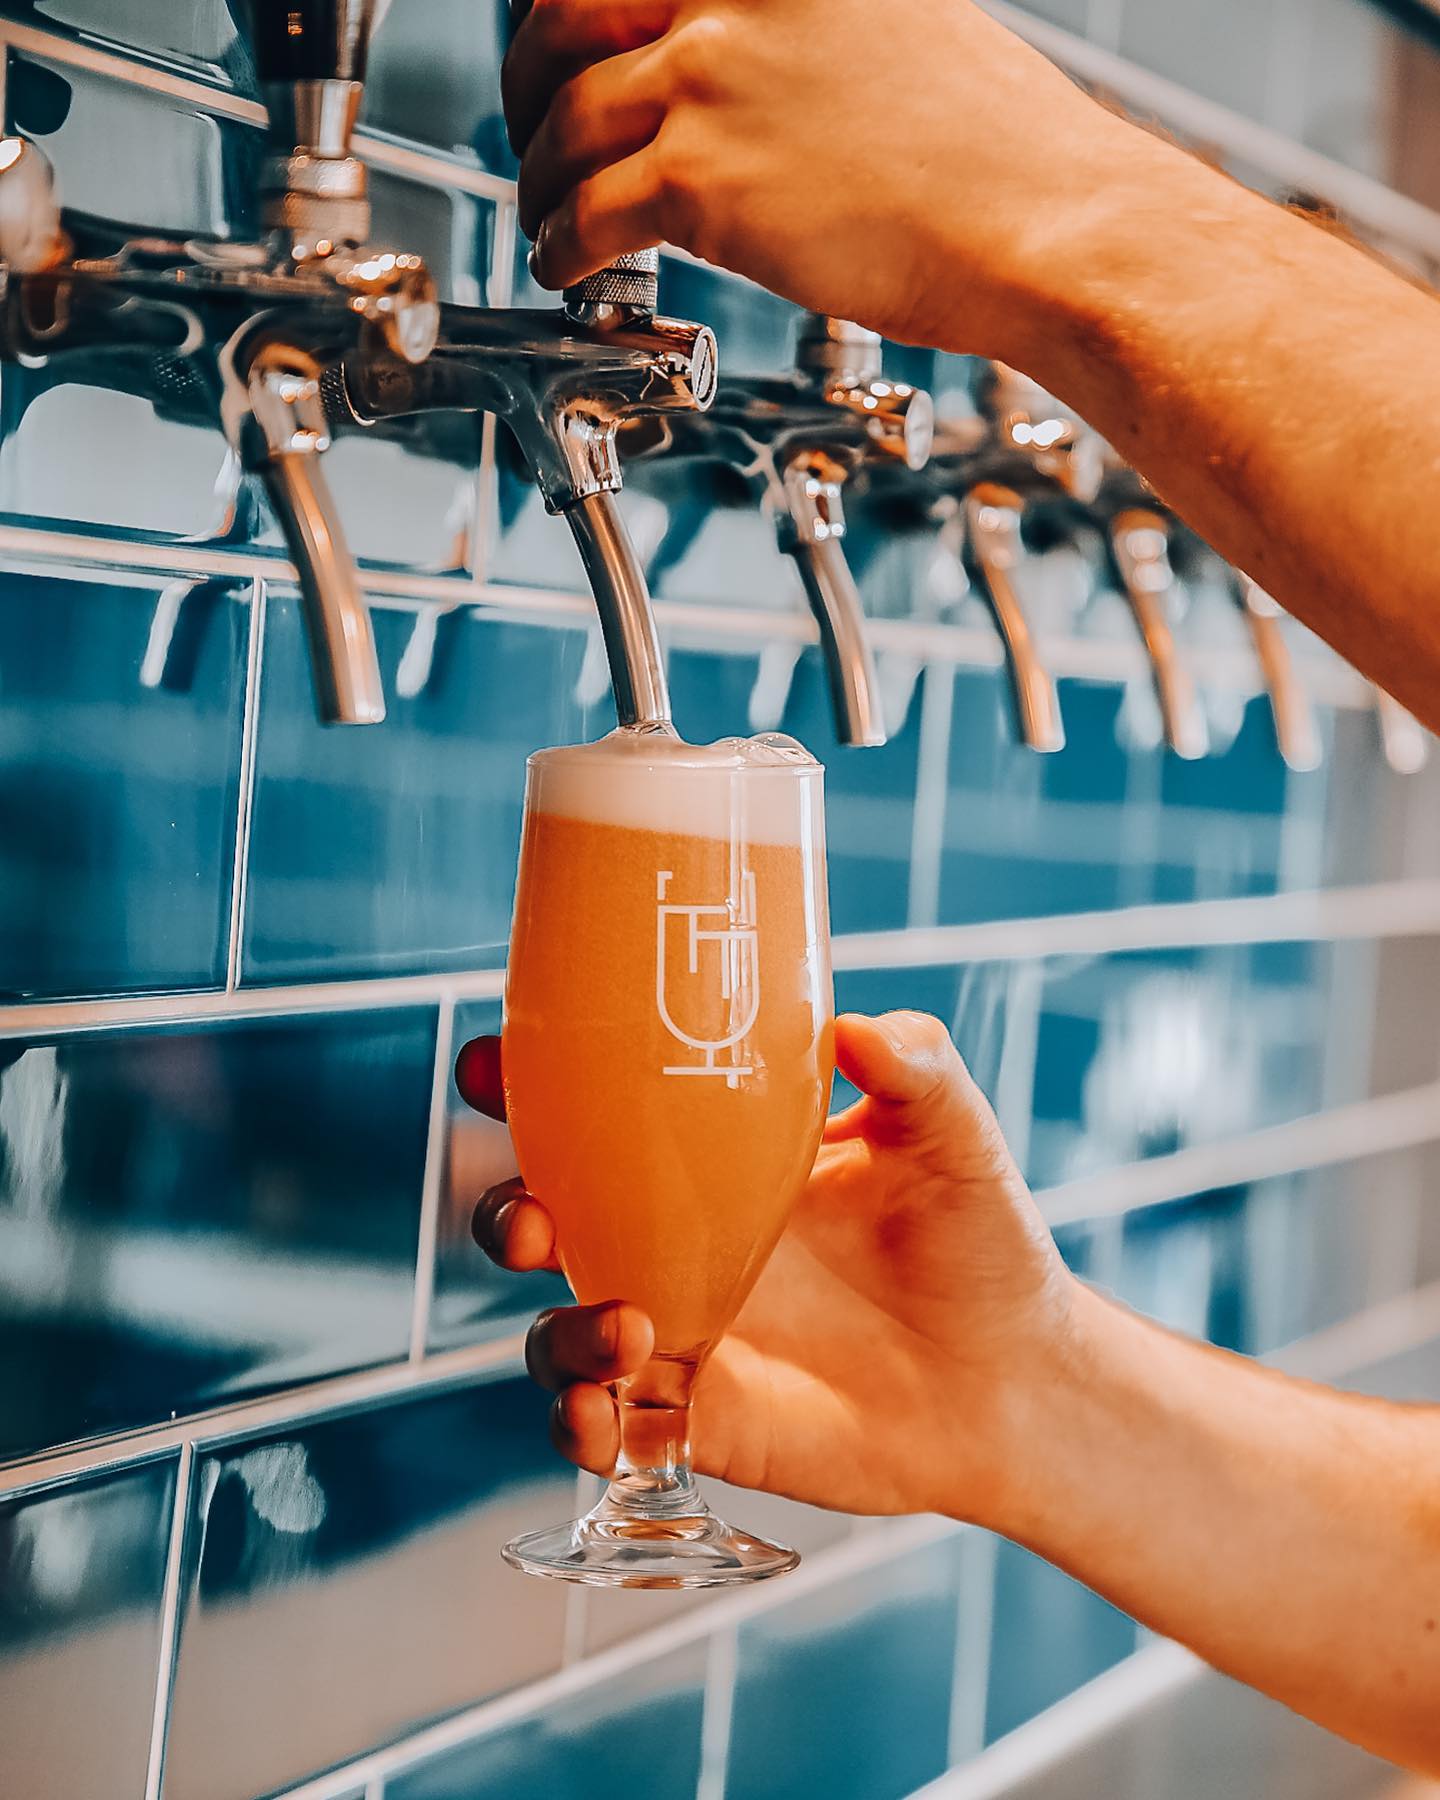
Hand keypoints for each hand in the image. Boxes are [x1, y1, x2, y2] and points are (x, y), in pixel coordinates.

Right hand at [457, 1011, 1081, 1521]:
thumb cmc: (978, 1239)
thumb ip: (912, 1066)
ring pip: (555, 1330)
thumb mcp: (949, 1133)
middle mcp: (675, 1242)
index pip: (592, 1112)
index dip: (524, 1085)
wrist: (1019, 1378)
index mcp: (714, 1159)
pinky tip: (604, 1414)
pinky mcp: (698, 1419)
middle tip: (531, 1215)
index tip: (493, 1062)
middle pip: (542, 1219)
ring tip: (626, 1327)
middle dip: (504, 1210)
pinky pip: (604, 1427)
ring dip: (557, 1330)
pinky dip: (578, 1423)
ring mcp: (680, 1333)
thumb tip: (858, 1027)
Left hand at [502, 0, 1136, 361]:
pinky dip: (560, 245)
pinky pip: (586, 215)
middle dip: (528, 82)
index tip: (556, 35)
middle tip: (533, 125)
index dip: (567, 2)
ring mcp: (709, 83)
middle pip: (563, 18)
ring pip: (564, 125)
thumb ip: (803, 32)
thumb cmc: (998, 152)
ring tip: (548, 214)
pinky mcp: (702, 182)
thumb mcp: (896, 30)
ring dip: (540, 180)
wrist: (1046, 222)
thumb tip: (753, 66)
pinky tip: (568, 265)